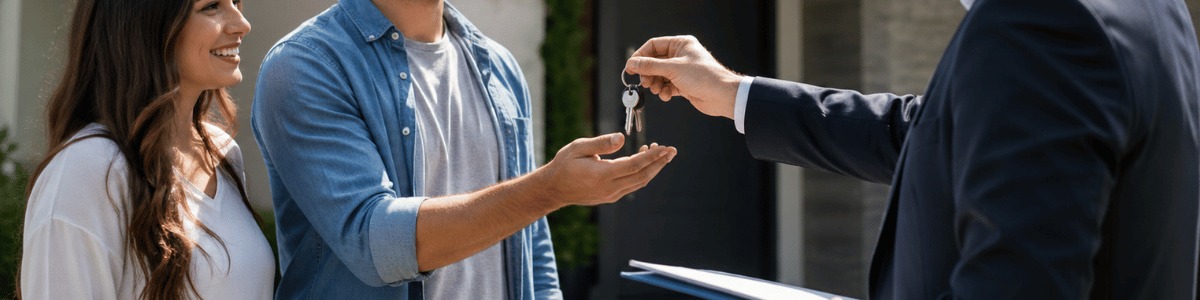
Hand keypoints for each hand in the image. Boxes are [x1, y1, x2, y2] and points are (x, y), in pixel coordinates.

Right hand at [532, 133, 676, 206]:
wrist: (554, 189)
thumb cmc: (564, 165)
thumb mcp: (578, 148)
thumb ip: (601, 143)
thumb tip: (622, 137)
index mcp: (602, 175)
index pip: (634, 165)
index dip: (652, 156)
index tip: (664, 147)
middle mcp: (609, 188)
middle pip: (642, 176)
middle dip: (659, 163)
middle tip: (672, 150)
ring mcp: (611, 195)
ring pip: (639, 182)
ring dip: (652, 169)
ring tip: (661, 154)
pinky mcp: (610, 196)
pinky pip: (632, 185)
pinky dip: (642, 174)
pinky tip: (644, 161)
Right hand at [625, 35, 743, 118]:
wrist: (721, 96)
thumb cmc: (703, 76)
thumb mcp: (673, 69)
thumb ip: (650, 66)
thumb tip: (632, 63)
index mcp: (681, 44)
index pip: (654, 45)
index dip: (641, 56)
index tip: (631, 67)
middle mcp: (681, 55)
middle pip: (655, 62)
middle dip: (649, 73)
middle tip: (644, 82)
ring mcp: (682, 70)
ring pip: (660, 75)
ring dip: (656, 83)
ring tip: (657, 90)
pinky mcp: (684, 84)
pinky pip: (667, 85)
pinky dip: (665, 91)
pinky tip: (666, 95)